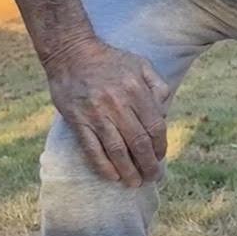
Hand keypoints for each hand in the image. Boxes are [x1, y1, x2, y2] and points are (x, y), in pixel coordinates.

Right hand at [44, 37, 169, 186]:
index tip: (161, 157)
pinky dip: (103, 166)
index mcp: (136, 90)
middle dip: (148, 164)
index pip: (154, 127)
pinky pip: (92, 149)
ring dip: (128, 170)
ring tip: (134, 183)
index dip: (160, 146)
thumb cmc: (109, 59)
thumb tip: (165, 109)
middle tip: (153, 178)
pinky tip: (112, 176)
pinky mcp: (78, 120)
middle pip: (138, 142)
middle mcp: (118, 104)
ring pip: (116, 150)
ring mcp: (96, 114)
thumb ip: (157, 85)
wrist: (71, 52)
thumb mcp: (140, 63)